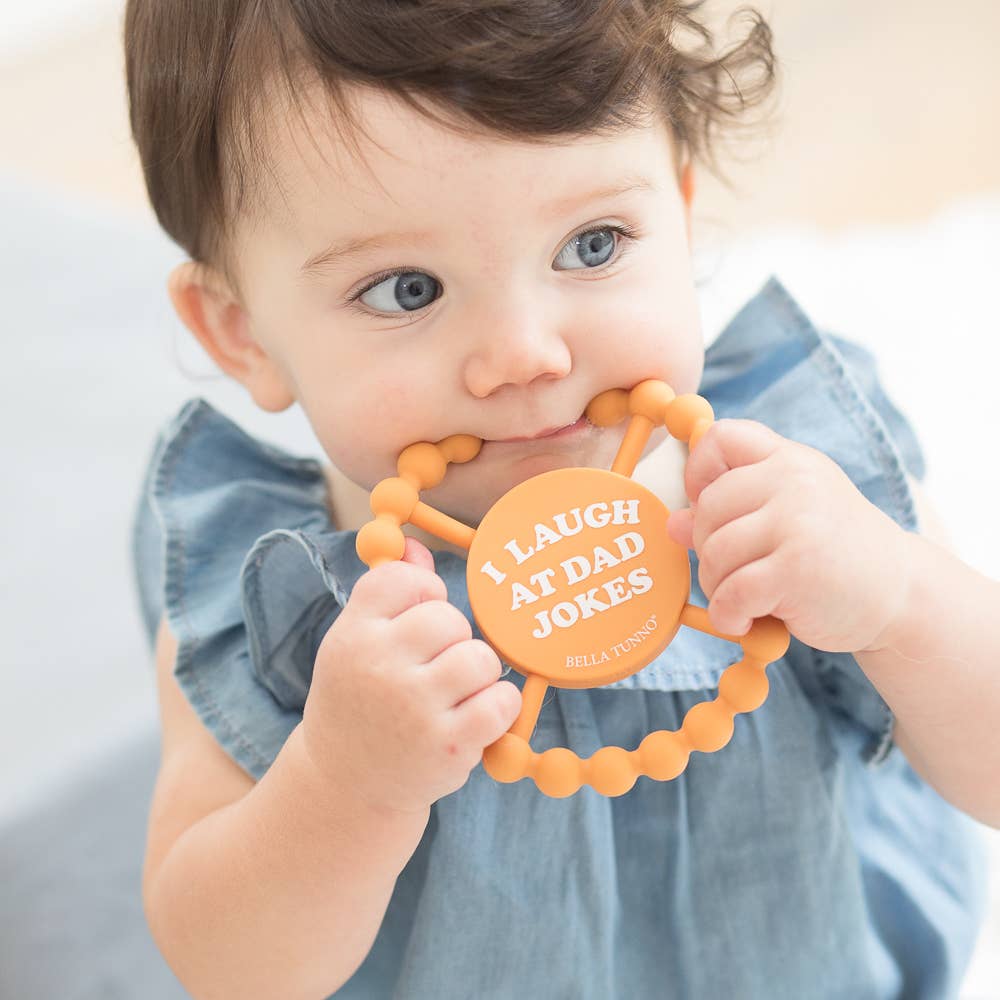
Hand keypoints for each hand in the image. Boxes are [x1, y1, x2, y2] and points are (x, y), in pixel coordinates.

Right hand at [301, 536, 521, 814]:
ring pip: (480, 657)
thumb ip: (390, 592)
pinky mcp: (448, 746)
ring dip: (478, 672)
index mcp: (353, 635)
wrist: (346, 784)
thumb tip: (415, 546)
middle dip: (453, 638)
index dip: (424, 595)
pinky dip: (499, 705)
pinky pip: (501, 701)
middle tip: (436, 666)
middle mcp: (379, 667)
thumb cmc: (360, 700)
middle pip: (449, 617)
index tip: (417, 622)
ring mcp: (414, 709)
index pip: (404, 579)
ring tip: (456, 692)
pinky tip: (476, 715)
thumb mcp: (357, 643)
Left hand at [665, 418, 912, 653]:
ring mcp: (797, 522)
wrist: (902, 594)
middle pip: (709, 507)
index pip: (721, 437)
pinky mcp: (796, 569)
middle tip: (733, 572)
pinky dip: (728, 615)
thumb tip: (673, 523)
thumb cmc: (835, 552)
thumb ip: (734, 512)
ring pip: (715, 552)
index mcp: (790, 459)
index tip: (708, 505)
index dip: (699, 472)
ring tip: (743, 599)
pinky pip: (731, 592)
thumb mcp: (789, 515)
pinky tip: (745, 621)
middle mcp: (794, 480)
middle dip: (708, 547)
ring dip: (717, 586)